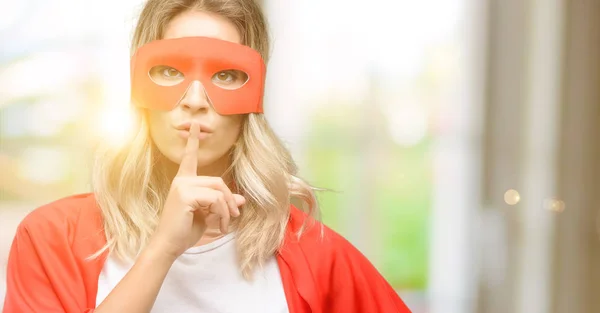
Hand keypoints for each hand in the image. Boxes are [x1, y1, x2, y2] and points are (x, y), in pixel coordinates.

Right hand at [148, 122, 244, 258]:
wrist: (168, 246)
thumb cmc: (184, 231)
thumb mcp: (208, 216)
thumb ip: (222, 205)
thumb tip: (241, 199)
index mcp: (184, 182)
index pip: (189, 158)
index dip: (193, 141)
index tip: (195, 125)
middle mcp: (182, 180)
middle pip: (218, 181)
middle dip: (229, 200)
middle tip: (233, 217)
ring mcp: (182, 186)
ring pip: (218, 190)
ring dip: (227, 210)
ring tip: (224, 225)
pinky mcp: (185, 194)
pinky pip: (215, 200)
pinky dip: (222, 214)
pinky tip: (218, 226)